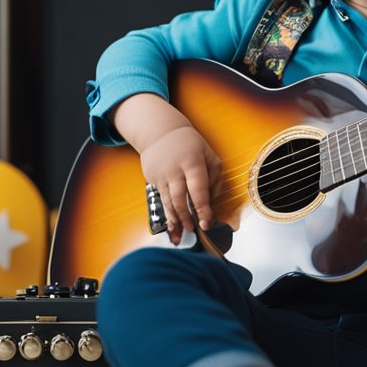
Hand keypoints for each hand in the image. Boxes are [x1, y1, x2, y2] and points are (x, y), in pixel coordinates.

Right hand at [112, 93, 221, 245]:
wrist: (160, 132)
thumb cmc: (191, 145)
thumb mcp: (209, 155)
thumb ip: (215, 178)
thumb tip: (212, 201)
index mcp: (192, 163)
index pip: (198, 190)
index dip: (203, 209)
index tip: (207, 223)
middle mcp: (175, 171)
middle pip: (180, 199)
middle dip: (187, 217)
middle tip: (194, 230)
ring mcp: (161, 175)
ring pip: (167, 202)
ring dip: (175, 220)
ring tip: (181, 235)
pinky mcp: (152, 179)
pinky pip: (160, 200)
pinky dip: (167, 215)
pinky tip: (171, 227)